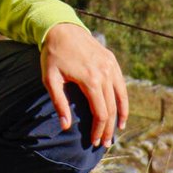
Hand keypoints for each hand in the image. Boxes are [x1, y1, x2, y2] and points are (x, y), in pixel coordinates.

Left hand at [40, 22, 128, 148]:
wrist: (61, 28)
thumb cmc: (53, 55)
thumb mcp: (50, 79)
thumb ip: (59, 103)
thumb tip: (66, 126)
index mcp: (90, 80)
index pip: (101, 113)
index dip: (98, 130)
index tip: (93, 141)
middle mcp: (105, 74)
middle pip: (112, 108)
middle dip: (108, 128)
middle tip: (104, 143)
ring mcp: (111, 66)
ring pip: (120, 98)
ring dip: (120, 117)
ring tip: (116, 132)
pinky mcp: (112, 61)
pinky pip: (121, 85)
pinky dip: (123, 101)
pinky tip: (121, 113)